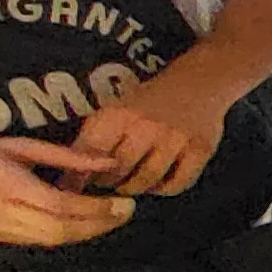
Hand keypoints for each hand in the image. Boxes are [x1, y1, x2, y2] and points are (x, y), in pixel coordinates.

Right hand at [0, 137, 137, 245]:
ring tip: (111, 218)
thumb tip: (106, 161)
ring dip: (87, 233)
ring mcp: (0, 230)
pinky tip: (83, 224)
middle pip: (62, 229)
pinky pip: (40, 241)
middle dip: (99, 224)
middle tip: (126, 212)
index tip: (124, 203)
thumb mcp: (18, 145)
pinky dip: (67, 234)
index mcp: (10, 185)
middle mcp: (5, 212)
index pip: (62, 205)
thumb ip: (64, 156)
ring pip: (53, 240)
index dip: (97, 209)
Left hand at [78, 75, 234, 195]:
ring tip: (130, 184)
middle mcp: (147, 125)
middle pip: (118, 169)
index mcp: (120, 113)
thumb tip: (70, 177)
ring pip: (148, 179)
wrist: (199, 82)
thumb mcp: (117, 109)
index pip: (91, 151)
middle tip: (108, 182)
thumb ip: (95, 138)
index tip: (76, 183)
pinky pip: (178, 182)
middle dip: (108, 181)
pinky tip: (158, 183)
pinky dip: (164, 189)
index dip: (80, 172)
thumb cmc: (149, 100)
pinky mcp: (201, 149)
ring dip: (134, 187)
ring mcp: (176, 138)